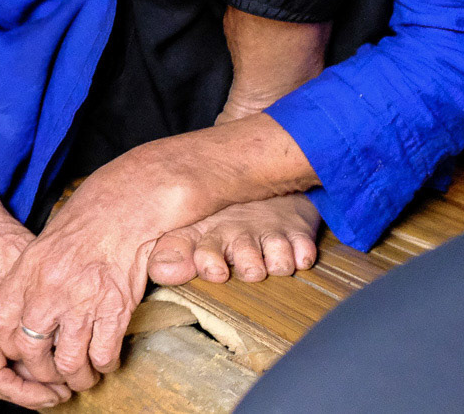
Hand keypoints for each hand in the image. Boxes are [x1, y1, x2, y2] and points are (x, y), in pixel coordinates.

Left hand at [0, 152, 195, 394]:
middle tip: (56, 374)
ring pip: (69, 362)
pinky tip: (105, 360)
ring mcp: (82, 301)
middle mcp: (48, 290)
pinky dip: (104, 365)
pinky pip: (103, 355)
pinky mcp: (114, 309)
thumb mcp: (40, 249)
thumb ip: (27, 285)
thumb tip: (23, 322)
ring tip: (83, 375)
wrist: (122, 208)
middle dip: (44, 372)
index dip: (9, 346)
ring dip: (77, 377)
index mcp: (26, 272)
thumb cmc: (81, 228)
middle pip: (31, 351)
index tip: (22, 352)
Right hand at [0, 190, 71, 408]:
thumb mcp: (18, 256)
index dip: (27, 392)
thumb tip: (63, 331)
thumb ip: (33, 297)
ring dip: (18, 378)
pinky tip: (33, 353)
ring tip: (52, 379)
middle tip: (60, 393)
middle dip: (26, 393)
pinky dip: (9, 360)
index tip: (56, 392)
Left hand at [148, 194, 319, 284]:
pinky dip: (302, 257)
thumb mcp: (194, 231)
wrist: (267, 192)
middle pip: (247, 262)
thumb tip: (159, 272)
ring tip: (272, 259)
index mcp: (209, 235)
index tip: (217, 272)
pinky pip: (304, 254)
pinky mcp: (298, 234)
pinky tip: (295, 252)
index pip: (202, 250)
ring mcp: (269, 234)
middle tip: (249, 268)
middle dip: (250, 268)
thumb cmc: (224, 220)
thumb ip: (174, 252)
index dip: (209, 262)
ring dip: (277, 264)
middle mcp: (238, 234)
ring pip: (277, 262)